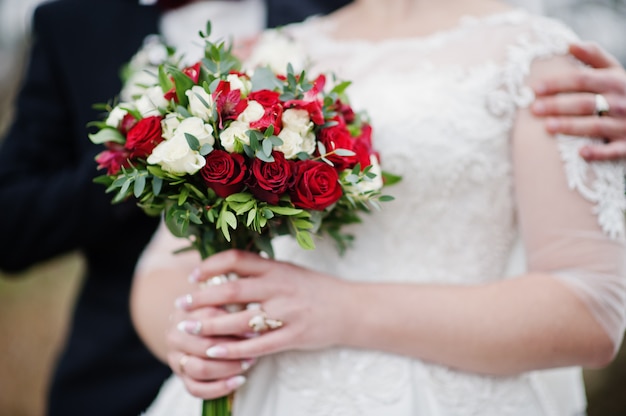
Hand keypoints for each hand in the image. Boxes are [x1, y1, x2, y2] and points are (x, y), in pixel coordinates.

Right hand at [167, 303, 253, 398]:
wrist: (193, 327)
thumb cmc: (216, 310)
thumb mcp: (222, 300)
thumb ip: (234, 302)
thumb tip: (257, 316)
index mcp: (184, 314)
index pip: (210, 319)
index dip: (235, 324)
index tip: (256, 328)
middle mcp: (175, 337)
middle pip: (204, 346)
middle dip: (233, 349)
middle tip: (255, 348)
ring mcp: (176, 359)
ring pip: (201, 369)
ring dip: (228, 368)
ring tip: (248, 363)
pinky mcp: (181, 378)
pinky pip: (197, 389)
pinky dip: (219, 388)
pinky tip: (239, 381)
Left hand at [175, 250, 352, 360]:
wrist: (350, 309)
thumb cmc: (315, 289)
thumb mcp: (288, 271)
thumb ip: (261, 271)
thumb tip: (225, 271)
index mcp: (276, 268)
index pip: (237, 259)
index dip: (210, 265)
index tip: (193, 275)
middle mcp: (279, 287)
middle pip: (231, 290)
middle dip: (201, 298)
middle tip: (181, 305)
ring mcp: (286, 312)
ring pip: (240, 320)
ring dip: (210, 325)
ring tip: (189, 328)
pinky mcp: (293, 335)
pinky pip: (257, 344)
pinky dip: (233, 348)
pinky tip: (215, 350)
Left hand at [530, 42, 625, 160]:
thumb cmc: (623, 92)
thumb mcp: (615, 71)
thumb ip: (594, 57)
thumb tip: (568, 44)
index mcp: (615, 81)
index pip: (582, 80)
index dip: (559, 83)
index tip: (535, 88)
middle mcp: (620, 102)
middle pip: (585, 102)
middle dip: (559, 105)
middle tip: (534, 109)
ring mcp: (625, 125)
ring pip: (596, 125)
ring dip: (572, 126)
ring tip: (548, 127)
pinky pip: (614, 151)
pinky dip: (599, 152)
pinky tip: (581, 153)